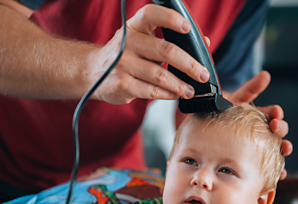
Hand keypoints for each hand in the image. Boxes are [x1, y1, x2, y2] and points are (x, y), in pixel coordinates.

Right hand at [90, 4, 209, 104]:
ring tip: (192, 89)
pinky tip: (176, 95)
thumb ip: (170, 39)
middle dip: (190, 64)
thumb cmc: (127, 54)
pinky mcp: (122, 85)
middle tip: (203, 74)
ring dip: (181, 85)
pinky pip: (152, 92)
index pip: (151, 14)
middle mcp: (127, 43)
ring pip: (161, 76)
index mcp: (134, 27)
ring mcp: (122, 65)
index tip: (188, 27)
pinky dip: (169, 94)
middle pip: (165, 50)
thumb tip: (204, 42)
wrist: (93, 72)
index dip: (170, 18)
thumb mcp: (143, 40)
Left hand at [225, 71, 292, 179]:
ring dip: (282, 149)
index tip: (276, 113)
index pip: (274, 115)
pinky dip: (276, 170)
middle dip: (281, 130)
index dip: (277, 114)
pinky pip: (266, 166)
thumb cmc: (219, 114)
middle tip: (276, 128)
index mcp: (258, 117)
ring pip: (275, 149)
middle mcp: (260, 132)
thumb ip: (250, 89)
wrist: (202, 129)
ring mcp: (257, 147)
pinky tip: (279, 172)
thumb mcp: (234, 100)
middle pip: (278, 132)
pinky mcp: (252, 161)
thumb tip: (266, 75)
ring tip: (283, 150)